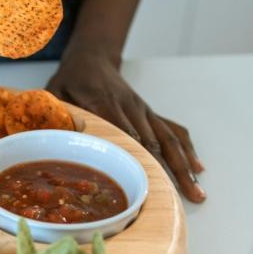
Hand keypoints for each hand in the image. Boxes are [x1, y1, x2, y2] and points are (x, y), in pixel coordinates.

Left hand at [47, 48, 206, 202]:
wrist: (92, 57)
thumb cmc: (72, 79)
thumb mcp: (56, 93)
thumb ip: (57, 115)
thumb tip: (55, 139)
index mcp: (105, 104)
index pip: (127, 134)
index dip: (142, 158)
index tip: (154, 181)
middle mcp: (130, 108)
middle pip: (154, 142)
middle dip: (171, 170)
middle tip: (185, 196)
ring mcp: (143, 110)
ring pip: (168, 139)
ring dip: (184, 164)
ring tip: (197, 190)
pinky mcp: (149, 112)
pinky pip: (172, 129)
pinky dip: (186, 148)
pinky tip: (197, 167)